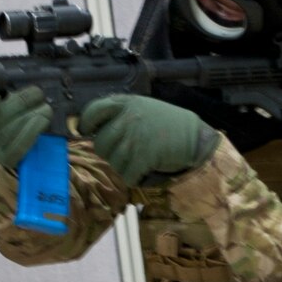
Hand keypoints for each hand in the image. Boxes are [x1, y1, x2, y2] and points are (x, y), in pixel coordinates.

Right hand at [0, 51, 51, 168]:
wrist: (32, 142)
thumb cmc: (15, 112)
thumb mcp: (4, 90)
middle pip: (1, 115)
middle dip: (22, 100)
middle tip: (37, 92)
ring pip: (13, 128)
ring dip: (34, 113)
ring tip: (46, 107)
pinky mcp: (9, 159)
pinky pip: (20, 145)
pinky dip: (34, 129)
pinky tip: (42, 119)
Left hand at [79, 95, 217, 186]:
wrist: (196, 138)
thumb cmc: (169, 124)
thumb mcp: (142, 108)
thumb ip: (120, 115)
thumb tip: (92, 130)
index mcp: (126, 103)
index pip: (93, 111)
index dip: (86, 124)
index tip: (86, 131)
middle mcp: (127, 118)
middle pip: (100, 144)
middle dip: (111, 152)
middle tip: (129, 151)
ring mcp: (134, 138)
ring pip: (113, 162)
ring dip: (125, 166)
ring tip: (142, 158)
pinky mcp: (143, 157)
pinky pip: (126, 175)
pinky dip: (136, 177)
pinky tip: (147, 169)